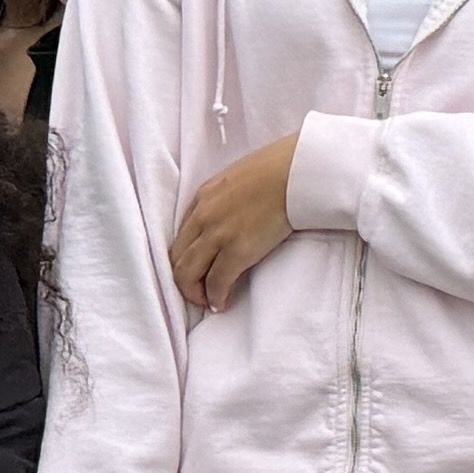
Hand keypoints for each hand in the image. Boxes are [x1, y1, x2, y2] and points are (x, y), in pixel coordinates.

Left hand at [168, 140, 297, 312]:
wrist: (296, 172)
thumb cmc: (278, 170)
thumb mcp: (238, 178)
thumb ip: (227, 198)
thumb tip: (233, 215)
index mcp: (203, 197)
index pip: (181, 235)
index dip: (185, 257)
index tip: (196, 269)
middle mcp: (203, 217)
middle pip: (177, 257)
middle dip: (183, 279)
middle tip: (197, 291)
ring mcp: (218, 235)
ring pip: (187, 273)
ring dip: (194, 292)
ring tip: (208, 300)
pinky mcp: (237, 251)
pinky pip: (217, 282)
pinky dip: (216, 297)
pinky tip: (221, 303)